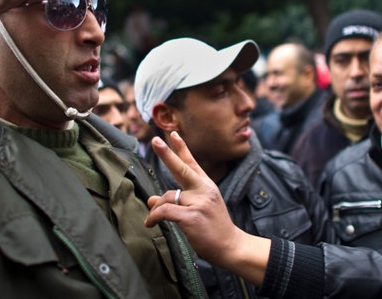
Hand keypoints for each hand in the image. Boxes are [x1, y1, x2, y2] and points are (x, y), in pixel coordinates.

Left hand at [145, 132, 269, 285]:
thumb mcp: (198, 210)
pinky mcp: (192, 216)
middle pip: (182, 168)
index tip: (173, 134)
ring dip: (155, 208)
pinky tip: (150, 223)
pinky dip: (154, 217)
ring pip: (167, 196)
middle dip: (167, 153)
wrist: (231, 246)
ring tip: (152, 219)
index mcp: (207, 186)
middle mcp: (204, 189)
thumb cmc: (214, 229)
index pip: (193, 163)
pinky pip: (165, 211)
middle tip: (155, 141)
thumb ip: (177, 201)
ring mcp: (199, 202)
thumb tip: (152, 199)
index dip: (182, 148)